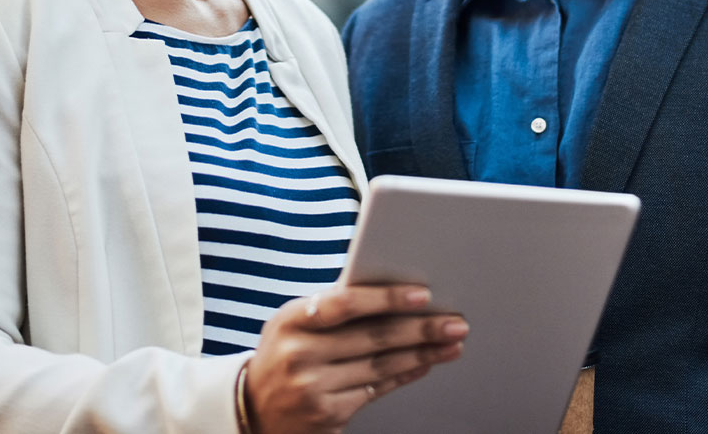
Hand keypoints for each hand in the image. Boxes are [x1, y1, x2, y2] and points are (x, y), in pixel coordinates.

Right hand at [243, 285, 466, 432]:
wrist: (253, 408)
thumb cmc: (284, 354)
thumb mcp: (293, 324)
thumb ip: (331, 308)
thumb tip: (391, 293)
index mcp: (291, 320)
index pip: (344, 304)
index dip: (386, 299)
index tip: (422, 295)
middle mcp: (300, 354)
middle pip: (373, 338)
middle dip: (420, 329)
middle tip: (454, 322)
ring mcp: (314, 387)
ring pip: (381, 366)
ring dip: (422, 353)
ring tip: (450, 342)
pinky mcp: (328, 414)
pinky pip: (376, 390)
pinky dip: (404, 375)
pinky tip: (424, 364)